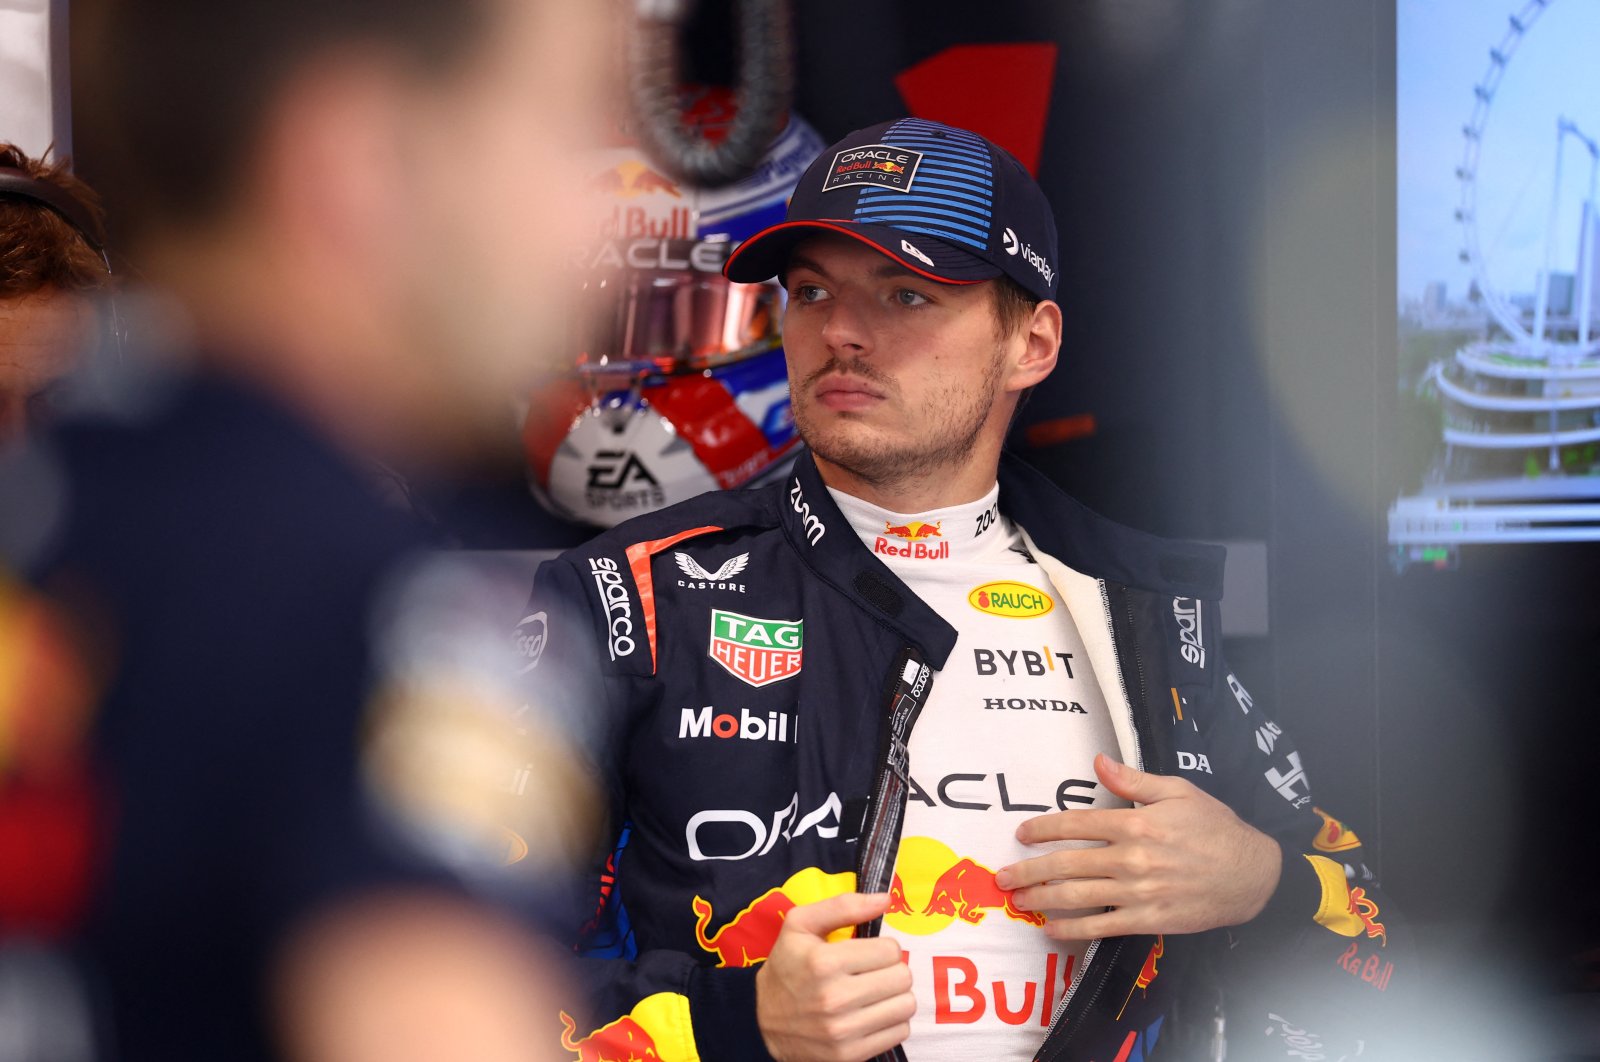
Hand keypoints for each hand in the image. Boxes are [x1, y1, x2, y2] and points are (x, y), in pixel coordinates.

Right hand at [755, 891, 914, 1061]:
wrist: (762, 1021)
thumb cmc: (787, 965)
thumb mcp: (800, 924)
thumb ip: (843, 906)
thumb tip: (885, 899)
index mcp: (823, 962)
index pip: (891, 950)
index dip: (882, 948)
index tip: (867, 953)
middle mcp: (834, 998)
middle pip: (902, 977)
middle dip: (891, 970)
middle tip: (872, 973)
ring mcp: (842, 1031)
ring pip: (906, 1005)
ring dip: (895, 996)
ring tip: (874, 993)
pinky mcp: (850, 1055)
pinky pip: (899, 1032)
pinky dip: (891, 1021)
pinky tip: (871, 1014)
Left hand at [994, 754, 1281, 938]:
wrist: (1252, 875)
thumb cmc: (1215, 828)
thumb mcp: (1178, 791)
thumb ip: (1133, 780)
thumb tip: (1098, 762)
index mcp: (1136, 823)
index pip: (1076, 823)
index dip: (1043, 829)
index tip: (1022, 834)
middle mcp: (1132, 858)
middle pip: (1067, 864)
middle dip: (1029, 870)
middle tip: (1003, 877)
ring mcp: (1139, 892)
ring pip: (1077, 896)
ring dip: (1042, 899)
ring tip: (1018, 900)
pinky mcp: (1149, 920)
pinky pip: (1102, 927)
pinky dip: (1072, 929)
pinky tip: (1052, 929)